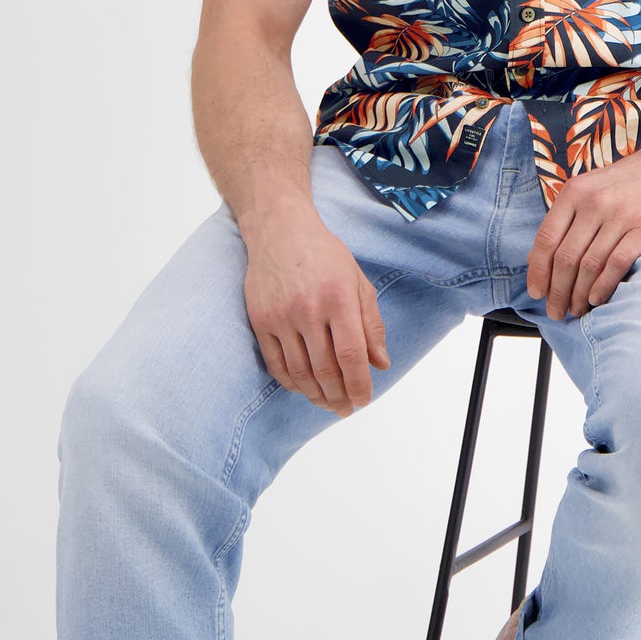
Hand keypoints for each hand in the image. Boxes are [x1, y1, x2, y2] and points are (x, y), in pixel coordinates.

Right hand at [242, 218, 389, 416]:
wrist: (279, 230)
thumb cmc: (324, 254)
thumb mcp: (357, 280)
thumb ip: (371, 323)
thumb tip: (380, 363)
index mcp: (339, 297)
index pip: (351, 355)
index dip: (359, 384)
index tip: (364, 399)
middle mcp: (309, 308)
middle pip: (326, 369)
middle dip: (339, 397)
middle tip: (347, 409)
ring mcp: (281, 316)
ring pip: (300, 372)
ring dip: (316, 395)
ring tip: (328, 404)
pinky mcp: (260, 320)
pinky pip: (276, 364)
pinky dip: (291, 383)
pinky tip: (304, 389)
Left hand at [527, 148, 640, 319]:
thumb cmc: (627, 181)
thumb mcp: (589, 188)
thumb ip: (565, 219)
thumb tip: (536, 257)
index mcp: (575, 192)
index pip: (546, 239)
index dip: (538, 271)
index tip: (536, 292)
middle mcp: (594, 202)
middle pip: (566, 257)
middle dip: (557, 291)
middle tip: (557, 312)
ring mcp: (621, 214)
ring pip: (589, 265)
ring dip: (579, 294)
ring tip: (577, 309)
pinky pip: (617, 264)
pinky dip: (603, 286)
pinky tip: (597, 299)